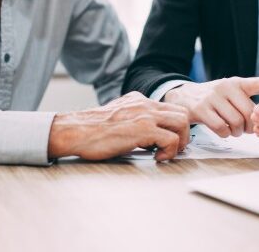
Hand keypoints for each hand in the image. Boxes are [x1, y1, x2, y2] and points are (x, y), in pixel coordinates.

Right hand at [48, 92, 189, 160]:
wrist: (75, 131)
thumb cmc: (91, 130)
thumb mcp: (117, 116)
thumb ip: (133, 120)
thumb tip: (148, 137)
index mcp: (139, 100)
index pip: (170, 107)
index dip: (175, 126)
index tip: (171, 140)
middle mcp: (144, 104)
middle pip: (182, 113)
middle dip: (184, 133)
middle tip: (174, 148)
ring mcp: (145, 115)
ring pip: (182, 122)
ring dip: (181, 141)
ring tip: (166, 153)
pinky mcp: (142, 129)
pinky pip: (171, 139)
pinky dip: (170, 151)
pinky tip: (157, 157)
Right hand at [163, 77, 258, 137]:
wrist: (183, 97)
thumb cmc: (213, 99)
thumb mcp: (230, 92)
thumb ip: (246, 100)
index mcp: (236, 82)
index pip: (257, 82)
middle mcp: (225, 87)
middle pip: (249, 112)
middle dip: (252, 125)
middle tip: (248, 129)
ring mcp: (212, 98)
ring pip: (236, 122)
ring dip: (238, 132)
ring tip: (235, 130)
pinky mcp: (201, 110)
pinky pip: (221, 128)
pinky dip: (225, 134)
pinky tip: (223, 131)